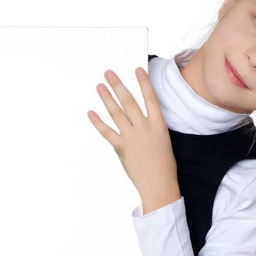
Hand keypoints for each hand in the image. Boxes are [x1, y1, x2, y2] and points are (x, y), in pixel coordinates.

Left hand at [87, 67, 178, 200]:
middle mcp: (145, 128)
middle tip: (109, 73)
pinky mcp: (122, 148)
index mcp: (159, 125)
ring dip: (107, 98)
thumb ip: (150, 128)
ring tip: (100, 87)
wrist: (159, 185)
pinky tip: (91, 112)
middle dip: (118, 85)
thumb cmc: (164, 165)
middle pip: (129, 101)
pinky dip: (98, 122)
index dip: (143, 83)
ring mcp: (132, 137)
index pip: (150, 98)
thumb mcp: (163, 141)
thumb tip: (135, 120)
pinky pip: (107, 132)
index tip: (137, 70)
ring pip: (117, 113)